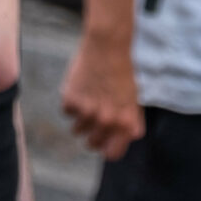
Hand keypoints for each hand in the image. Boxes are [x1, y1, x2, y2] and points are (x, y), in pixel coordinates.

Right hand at [60, 32, 143, 160]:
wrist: (107, 46)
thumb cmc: (122, 71)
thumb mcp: (134, 98)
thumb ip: (132, 120)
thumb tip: (131, 136)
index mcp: (124, 123)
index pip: (111, 153)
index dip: (107, 149)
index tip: (104, 142)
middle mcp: (106, 120)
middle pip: (91, 144)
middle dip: (92, 135)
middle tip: (94, 119)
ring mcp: (87, 112)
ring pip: (76, 130)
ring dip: (81, 119)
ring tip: (88, 100)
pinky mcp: (70, 100)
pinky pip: (67, 112)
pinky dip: (71, 103)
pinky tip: (80, 88)